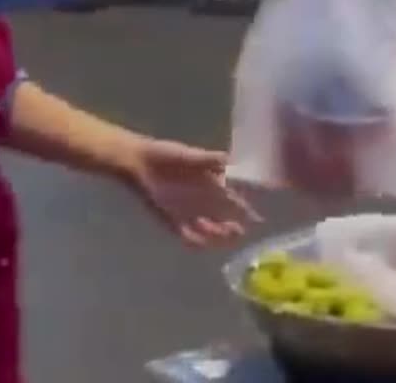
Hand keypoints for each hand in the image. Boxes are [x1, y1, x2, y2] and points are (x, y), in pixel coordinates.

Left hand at [125, 139, 260, 246]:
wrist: (139, 162)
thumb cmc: (166, 154)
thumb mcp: (192, 155)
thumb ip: (212, 160)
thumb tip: (234, 161)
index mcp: (210, 184)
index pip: (232, 200)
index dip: (244, 209)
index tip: (257, 217)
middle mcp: (201, 201)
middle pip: (222, 219)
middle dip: (233, 227)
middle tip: (241, 231)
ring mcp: (186, 212)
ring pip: (207, 230)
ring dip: (217, 235)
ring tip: (224, 234)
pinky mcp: (171, 219)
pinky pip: (186, 235)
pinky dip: (195, 240)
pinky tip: (202, 242)